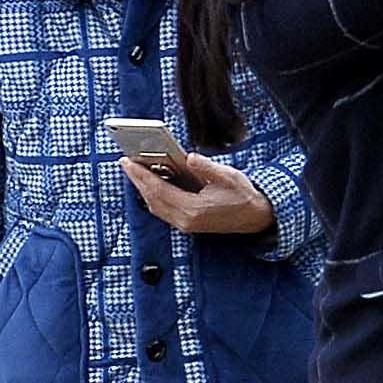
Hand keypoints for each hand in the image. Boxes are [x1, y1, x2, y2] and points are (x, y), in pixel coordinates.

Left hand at [127, 152, 275, 240]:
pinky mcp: (187, 224)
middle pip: (152, 200)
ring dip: (144, 189)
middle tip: (126, 164)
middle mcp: (185, 220)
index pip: (159, 191)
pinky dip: (153, 196)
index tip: (128, 162)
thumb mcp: (229, 177)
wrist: (256, 218)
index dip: (141, 176)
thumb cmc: (244, 197)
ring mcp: (185, 224)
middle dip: (137, 181)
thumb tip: (189, 158)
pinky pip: (162, 210)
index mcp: (193, 209)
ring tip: (137, 172)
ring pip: (155, 206)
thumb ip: (207, 167)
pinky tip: (152, 185)